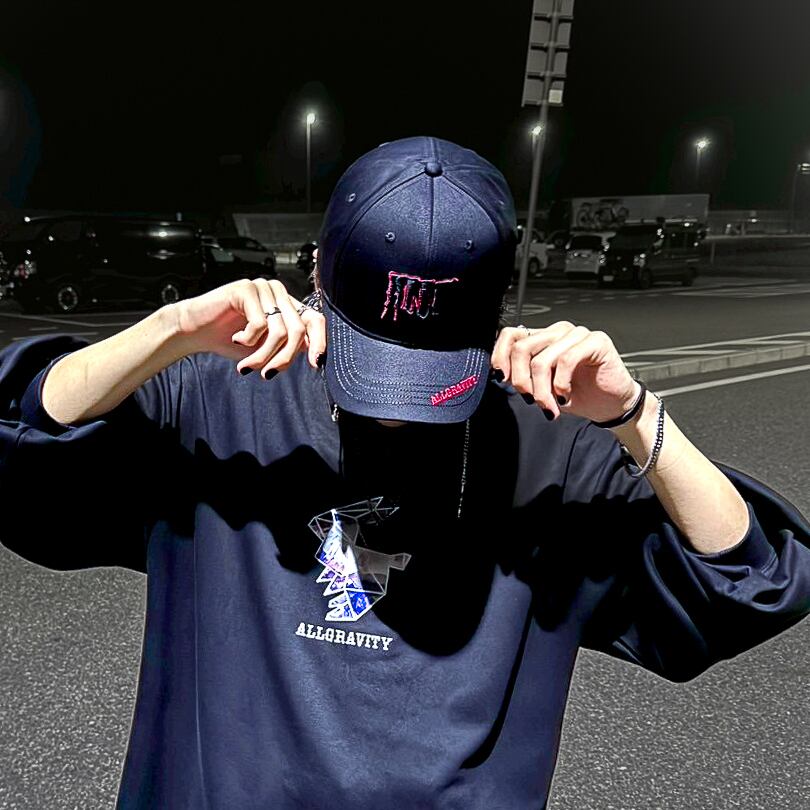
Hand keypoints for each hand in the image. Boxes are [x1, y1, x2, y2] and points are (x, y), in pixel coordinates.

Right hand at [171, 278, 325, 376]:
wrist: (194, 332)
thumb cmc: (229, 340)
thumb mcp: (265, 348)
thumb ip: (288, 347)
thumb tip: (314, 355)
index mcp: (286, 305)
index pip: (314, 320)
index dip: (319, 342)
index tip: (315, 365)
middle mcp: (278, 292)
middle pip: (298, 330)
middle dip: (284, 358)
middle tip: (268, 374)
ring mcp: (263, 288)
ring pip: (280, 331)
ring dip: (263, 355)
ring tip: (248, 366)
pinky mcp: (246, 289)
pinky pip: (260, 324)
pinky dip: (248, 340)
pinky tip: (235, 339)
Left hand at [490, 322, 638, 421]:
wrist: (610, 405)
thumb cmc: (579, 395)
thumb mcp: (542, 387)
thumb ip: (524, 376)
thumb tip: (501, 375)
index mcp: (543, 337)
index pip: (511, 335)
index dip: (501, 357)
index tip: (503, 379)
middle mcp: (558, 331)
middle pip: (522, 348)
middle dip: (521, 381)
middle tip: (530, 400)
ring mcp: (577, 334)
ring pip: (541, 359)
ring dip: (542, 390)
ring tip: (550, 406)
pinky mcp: (596, 341)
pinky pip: (566, 360)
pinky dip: (561, 384)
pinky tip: (565, 396)